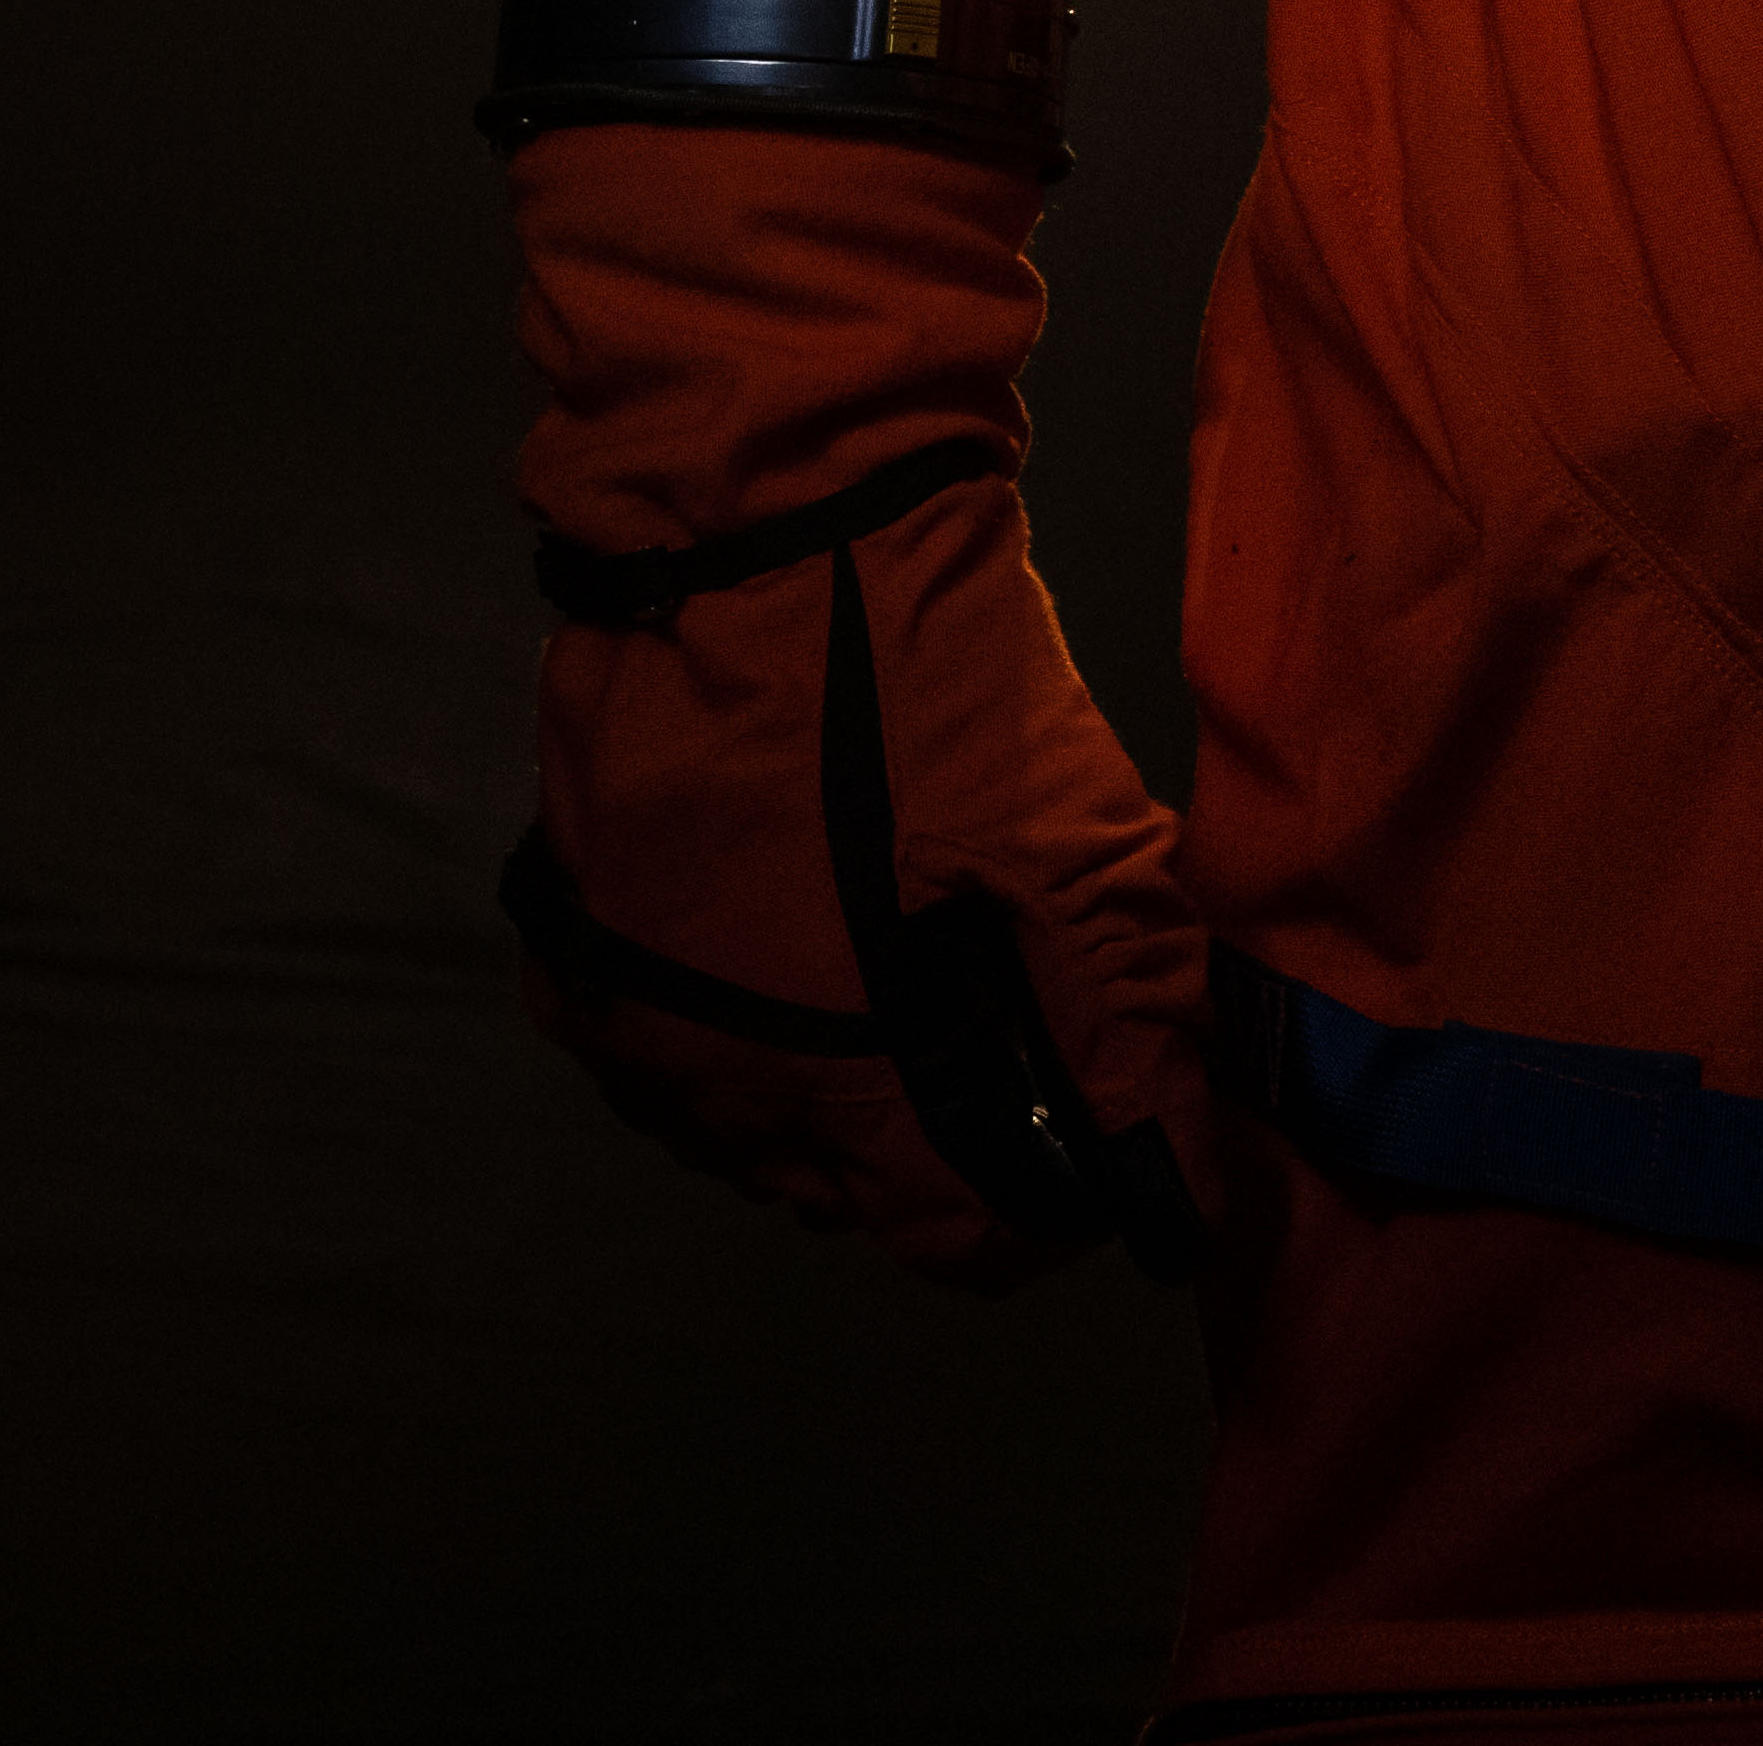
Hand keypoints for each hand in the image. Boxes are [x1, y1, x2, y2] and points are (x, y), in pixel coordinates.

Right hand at [505, 119, 1209, 1288]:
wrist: (750, 525)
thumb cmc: (918, 679)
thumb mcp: (1061, 832)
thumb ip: (1124, 1008)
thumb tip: (1184, 1162)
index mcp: (829, 1079)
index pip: (959, 1236)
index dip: (1052, 1195)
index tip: (1111, 1127)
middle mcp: (709, 1092)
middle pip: (861, 1188)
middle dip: (956, 1130)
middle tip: (1028, 1020)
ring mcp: (627, 1027)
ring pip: (768, 1124)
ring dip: (851, 1077)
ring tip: (923, 956)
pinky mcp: (578, 955)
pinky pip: (689, 1049)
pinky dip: (762, 1018)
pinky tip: (820, 930)